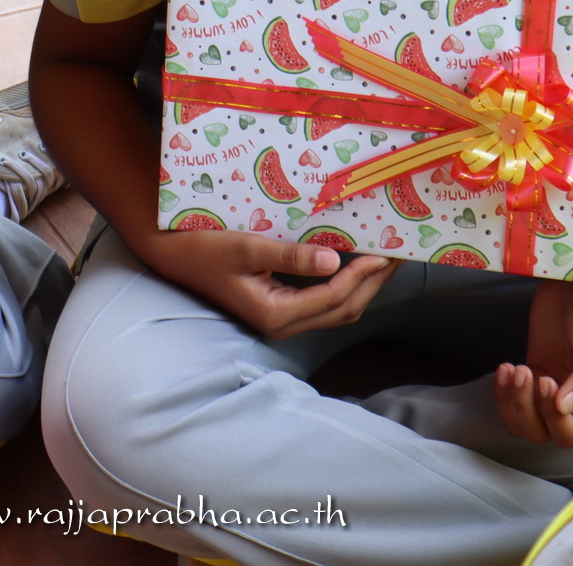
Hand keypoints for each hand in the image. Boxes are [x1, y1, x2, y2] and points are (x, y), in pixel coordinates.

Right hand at [140, 226, 393, 338]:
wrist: (172, 255)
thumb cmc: (204, 248)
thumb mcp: (245, 248)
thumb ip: (288, 255)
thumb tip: (332, 259)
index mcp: (275, 315)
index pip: (333, 298)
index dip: (363, 275)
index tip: (386, 251)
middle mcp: (282, 324)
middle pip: (343, 310)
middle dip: (374, 283)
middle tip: (400, 253)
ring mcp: (281, 319)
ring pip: (337, 309)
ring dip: (364, 285)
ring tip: (386, 256)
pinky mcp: (279, 308)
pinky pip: (323, 301)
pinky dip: (345, 283)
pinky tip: (355, 261)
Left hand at [494, 280, 572, 446]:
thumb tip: (563, 408)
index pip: (570, 435)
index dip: (552, 418)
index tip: (547, 381)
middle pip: (541, 433)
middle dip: (526, 409)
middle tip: (525, 372)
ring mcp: (549, 391)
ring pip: (521, 421)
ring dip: (510, 401)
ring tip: (513, 368)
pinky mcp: (532, 375)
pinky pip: (510, 398)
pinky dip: (501, 390)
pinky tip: (504, 366)